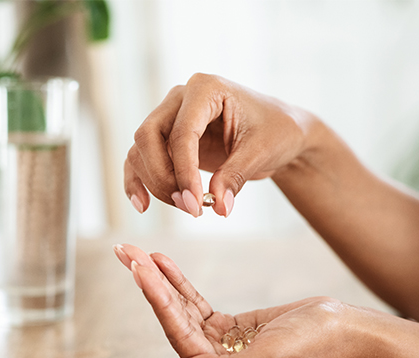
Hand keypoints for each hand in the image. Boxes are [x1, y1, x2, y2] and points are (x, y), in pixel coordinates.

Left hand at [113, 243, 356, 357]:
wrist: (341, 330)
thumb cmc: (312, 345)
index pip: (178, 335)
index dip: (156, 299)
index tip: (137, 268)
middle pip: (172, 320)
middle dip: (148, 284)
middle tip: (125, 252)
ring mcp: (219, 347)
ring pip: (180, 310)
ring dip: (159, 280)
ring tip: (138, 252)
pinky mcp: (228, 329)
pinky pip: (196, 304)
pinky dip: (179, 283)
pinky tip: (163, 263)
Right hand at [125, 73, 312, 216]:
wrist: (280, 133)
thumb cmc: (275, 131)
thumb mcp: (261, 152)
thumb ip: (236, 176)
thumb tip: (219, 207)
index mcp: (206, 89)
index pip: (182, 132)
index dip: (184, 171)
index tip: (195, 203)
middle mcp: (180, 98)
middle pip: (148, 137)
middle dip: (163, 177)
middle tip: (190, 207)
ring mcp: (169, 117)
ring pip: (141, 151)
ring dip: (156, 184)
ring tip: (187, 208)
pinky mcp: (166, 139)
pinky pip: (141, 159)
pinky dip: (138, 181)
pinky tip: (142, 205)